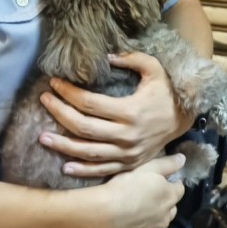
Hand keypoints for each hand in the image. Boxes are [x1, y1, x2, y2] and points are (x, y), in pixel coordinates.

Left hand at [38, 52, 192, 178]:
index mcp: (130, 110)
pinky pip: (102, 170)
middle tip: (44, 101)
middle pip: (84, 127)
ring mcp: (127, 153)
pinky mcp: (129, 164)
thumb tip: (107, 57)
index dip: (69, 93)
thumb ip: (132, 59)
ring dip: (63, 146)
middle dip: (59, 114)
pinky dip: (83, 170)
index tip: (54, 83)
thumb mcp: (154, 69)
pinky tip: (65, 167)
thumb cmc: (166, 91)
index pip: (90, 103)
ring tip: (43, 137)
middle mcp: (127, 135)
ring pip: (88, 152)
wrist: (183, 119)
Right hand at [82, 154, 186, 227]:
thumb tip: (182, 159)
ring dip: (157, 213)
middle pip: (172, 205)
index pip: (180, 188)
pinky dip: (145, 224)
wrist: (103, 214)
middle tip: (149, 191)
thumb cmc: (126, 186)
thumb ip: (167, 164)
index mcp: (170, 196)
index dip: (171, 182)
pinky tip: (132, 219)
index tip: (160, 179)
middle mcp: (167, 215)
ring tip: (140, 205)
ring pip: (162, 219)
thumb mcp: (147, 167)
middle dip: (165, 199)